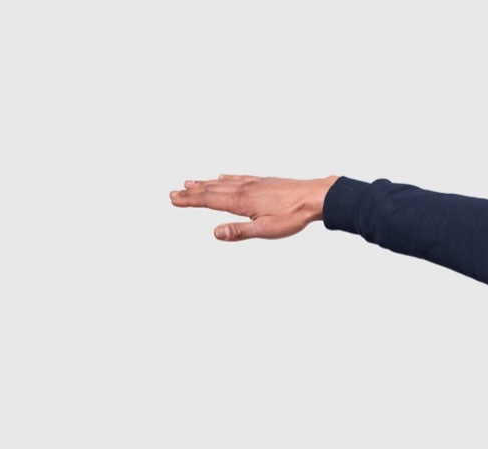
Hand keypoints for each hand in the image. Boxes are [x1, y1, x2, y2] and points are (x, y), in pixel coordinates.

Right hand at [169, 174, 338, 240]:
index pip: (208, 200)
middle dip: (191, 192)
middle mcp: (244, 188)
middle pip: (211, 189)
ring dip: (204, 183)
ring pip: (222, 182)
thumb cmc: (293, 215)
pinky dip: (225, 177)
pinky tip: (223, 176)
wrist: (314, 197)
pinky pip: (238, 177)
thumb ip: (239, 231)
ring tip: (189, 182)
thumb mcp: (266, 229)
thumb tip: (215, 233)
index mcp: (241, 200)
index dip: (189, 200)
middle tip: (173, 192)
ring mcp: (253, 183)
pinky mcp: (263, 181)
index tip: (173, 199)